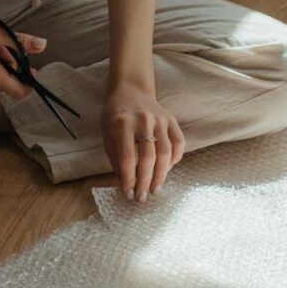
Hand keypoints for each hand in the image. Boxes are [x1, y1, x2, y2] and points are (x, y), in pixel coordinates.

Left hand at [101, 84, 184, 201]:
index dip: (129, 178)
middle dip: (145, 181)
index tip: (128, 194)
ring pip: (166, 153)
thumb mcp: (107, 134)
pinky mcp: (172, 120)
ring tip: (155, 189)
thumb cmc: (115, 115)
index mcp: (122, 124)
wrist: (130, 90)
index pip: (128, 157)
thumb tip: (126, 183)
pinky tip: (166, 171)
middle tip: (143, 197)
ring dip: (161, 175)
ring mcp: (160, 119)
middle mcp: (143, 121)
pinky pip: (179, 143)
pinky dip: (174, 160)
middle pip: (148, 157)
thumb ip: (116, 157)